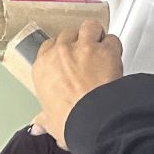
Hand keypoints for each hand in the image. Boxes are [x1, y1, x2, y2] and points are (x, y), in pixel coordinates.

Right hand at [30, 20, 123, 146]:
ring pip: (88, 26)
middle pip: (68, 33)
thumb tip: (38, 126)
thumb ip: (44, 119)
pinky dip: (114, 46)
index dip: (60, 51)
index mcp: (43, 67)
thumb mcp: (51, 121)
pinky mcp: (105, 49)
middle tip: (85, 55)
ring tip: (100, 45)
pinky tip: (115, 55)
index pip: (48, 46)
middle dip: (77, 42)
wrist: (91, 117)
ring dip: (95, 34)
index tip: (66, 58)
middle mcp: (61, 52)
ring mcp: (83, 48)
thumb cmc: (70, 119)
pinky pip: (111, 39)